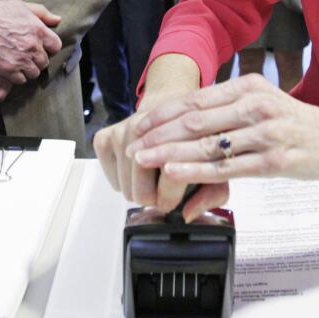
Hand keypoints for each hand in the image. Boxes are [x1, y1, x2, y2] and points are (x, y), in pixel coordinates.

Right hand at [0, 0, 62, 82]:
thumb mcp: (22, 7)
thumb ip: (42, 13)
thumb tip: (58, 20)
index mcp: (39, 30)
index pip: (56, 47)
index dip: (48, 48)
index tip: (40, 47)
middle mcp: (33, 46)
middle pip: (45, 62)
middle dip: (37, 59)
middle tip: (26, 55)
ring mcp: (21, 59)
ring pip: (34, 73)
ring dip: (28, 69)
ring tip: (18, 62)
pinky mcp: (8, 70)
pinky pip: (21, 80)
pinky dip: (17, 76)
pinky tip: (10, 68)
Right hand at [94, 53, 212, 213]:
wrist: (168, 102)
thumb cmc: (190, 140)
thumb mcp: (213, 164)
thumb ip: (212, 194)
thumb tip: (187, 215)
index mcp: (182, 135)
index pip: (169, 178)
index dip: (170, 198)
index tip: (171, 200)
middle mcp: (147, 129)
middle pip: (142, 193)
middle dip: (154, 196)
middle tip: (162, 185)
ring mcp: (123, 131)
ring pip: (126, 190)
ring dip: (140, 189)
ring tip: (151, 173)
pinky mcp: (105, 137)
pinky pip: (112, 180)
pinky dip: (124, 180)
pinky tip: (136, 166)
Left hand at [122, 74, 318, 213]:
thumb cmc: (296, 124)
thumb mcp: (262, 102)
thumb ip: (227, 107)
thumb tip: (184, 118)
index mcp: (248, 87)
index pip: (196, 99)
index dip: (163, 113)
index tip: (139, 124)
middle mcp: (255, 105)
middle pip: (196, 120)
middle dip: (159, 134)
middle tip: (134, 145)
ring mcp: (266, 133)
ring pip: (208, 143)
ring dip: (170, 152)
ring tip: (145, 159)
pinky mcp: (274, 161)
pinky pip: (228, 167)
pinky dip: (197, 170)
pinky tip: (176, 172)